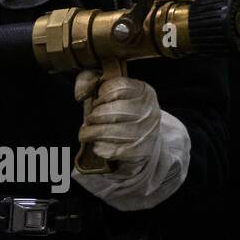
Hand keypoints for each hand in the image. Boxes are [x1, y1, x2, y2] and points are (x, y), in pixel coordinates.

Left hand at [71, 69, 189, 209]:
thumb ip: (92, 84)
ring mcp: (149, 136)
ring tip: (90, 135)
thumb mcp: (111, 98)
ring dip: (96, 134)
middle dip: (96, 117)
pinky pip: (122, 152)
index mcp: (144, 94)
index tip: (96, 100)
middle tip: (90, 122)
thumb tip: (81, 91)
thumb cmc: (125, 123)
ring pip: (116, 132)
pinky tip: (101, 149)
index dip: (102, 93)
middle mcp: (150, 113)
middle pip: (114, 111)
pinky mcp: (143, 156)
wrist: (159, 154)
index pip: (119, 87)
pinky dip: (106, 150)